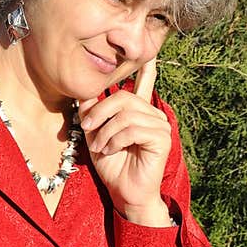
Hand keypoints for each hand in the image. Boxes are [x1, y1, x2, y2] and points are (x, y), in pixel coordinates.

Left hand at [78, 59, 174, 224]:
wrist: (124, 193)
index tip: (149, 53)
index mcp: (139, 112)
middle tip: (87, 126)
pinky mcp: (162, 139)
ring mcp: (160, 126)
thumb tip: (85, 93)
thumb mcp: (96, 135)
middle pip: (124, 98)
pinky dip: (116, 139)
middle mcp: (152, 115)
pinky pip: (133, 129)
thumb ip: (93, 113)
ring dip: (106, 130)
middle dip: (101, 111)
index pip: (145, 84)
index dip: (147, 68)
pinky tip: (111, 150)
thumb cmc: (112, 166)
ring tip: (100, 146)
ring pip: (127, 113)